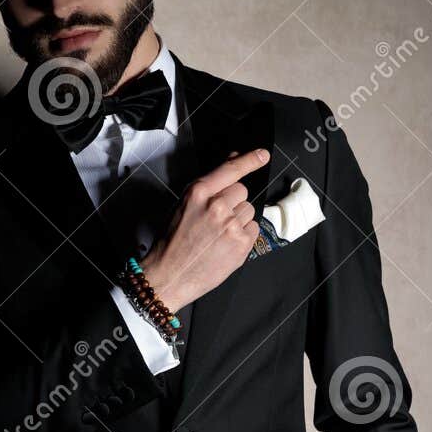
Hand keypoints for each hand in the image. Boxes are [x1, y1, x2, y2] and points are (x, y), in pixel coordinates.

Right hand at [137, 148, 267, 308]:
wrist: (169, 276)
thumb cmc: (171, 242)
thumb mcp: (182, 207)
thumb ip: (208, 187)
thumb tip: (231, 163)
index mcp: (198, 193)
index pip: (230, 170)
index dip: (249, 160)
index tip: (262, 155)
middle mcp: (216, 205)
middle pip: (241, 191)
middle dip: (233, 201)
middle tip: (216, 218)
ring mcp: (231, 225)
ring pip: (248, 210)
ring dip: (238, 219)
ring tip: (218, 235)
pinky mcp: (241, 243)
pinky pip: (253, 229)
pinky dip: (243, 236)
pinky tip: (225, 244)